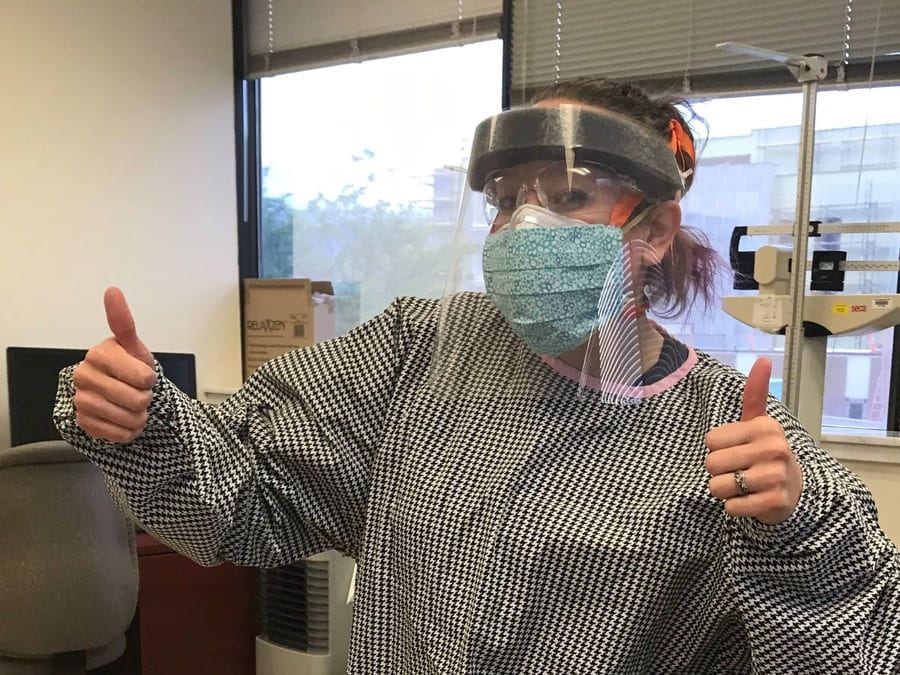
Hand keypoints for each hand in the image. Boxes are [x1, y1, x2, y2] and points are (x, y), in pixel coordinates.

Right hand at [73, 287, 157, 442]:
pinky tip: (124, 419)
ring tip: (133, 406)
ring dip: (139, 416)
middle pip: (137, 399)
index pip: (142, 376)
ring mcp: (81, 400)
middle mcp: (84, 375)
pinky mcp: (84, 423)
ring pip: (129, 417)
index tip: (146, 377)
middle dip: (146, 398)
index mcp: (99, 354)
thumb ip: (124, 322)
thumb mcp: (135, 348)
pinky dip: (129, 431)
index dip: (150, 379)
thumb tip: (112, 290)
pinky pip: (119, 434)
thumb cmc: (131, 369)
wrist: (122, 394)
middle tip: (140, 392)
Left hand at [705, 358, 802, 524]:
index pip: (710, 441)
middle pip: (711, 464)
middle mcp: (773, 448)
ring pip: (718, 486)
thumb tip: (763, 360)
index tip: (737, 450)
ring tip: (743, 485)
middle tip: (739, 470)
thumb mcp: (758, 423)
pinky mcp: (774, 501)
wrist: (793, 491)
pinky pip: (731, 507)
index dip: (717, 449)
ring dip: (724, 490)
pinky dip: (734, 507)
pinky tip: (750, 500)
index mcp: (765, 427)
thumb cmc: (765, 453)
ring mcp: (775, 476)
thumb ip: (754, 394)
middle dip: (718, 471)